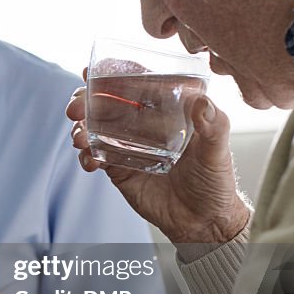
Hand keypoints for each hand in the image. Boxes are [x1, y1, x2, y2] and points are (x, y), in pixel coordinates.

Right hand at [66, 69, 249, 244]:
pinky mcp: (119, 168)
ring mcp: (128, 145)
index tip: (92, 71)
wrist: (202, 222)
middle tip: (75, 109)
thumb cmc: (215, 181)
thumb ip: (213, 126)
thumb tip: (202, 102)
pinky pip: (95, 157)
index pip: (137, 83)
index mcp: (167, 110)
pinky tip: (90, 162)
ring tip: (80, 139)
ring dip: (80, 129)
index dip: (113, 73)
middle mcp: (144, 124)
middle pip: (106, 103)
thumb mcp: (217, 150)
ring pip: (94, 128)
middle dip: (84, 101)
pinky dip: (86, 157)